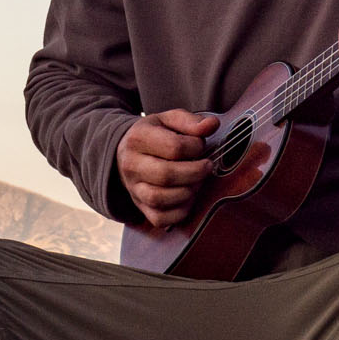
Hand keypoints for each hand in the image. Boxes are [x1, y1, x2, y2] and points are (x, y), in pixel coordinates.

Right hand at [115, 109, 218, 227]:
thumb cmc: (154, 136)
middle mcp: (131, 165)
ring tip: (197, 181)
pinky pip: (160, 218)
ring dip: (187, 192)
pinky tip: (188, 197)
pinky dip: (179, 212)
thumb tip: (212, 125)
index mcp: (138, 138)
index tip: (201, 146)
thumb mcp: (169, 120)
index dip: (196, 147)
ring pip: (160, 198)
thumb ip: (191, 122)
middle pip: (166, 175)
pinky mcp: (140, 206)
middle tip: (207, 166)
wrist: (126, 153)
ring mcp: (133, 188)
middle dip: (195, 173)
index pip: (174, 147)